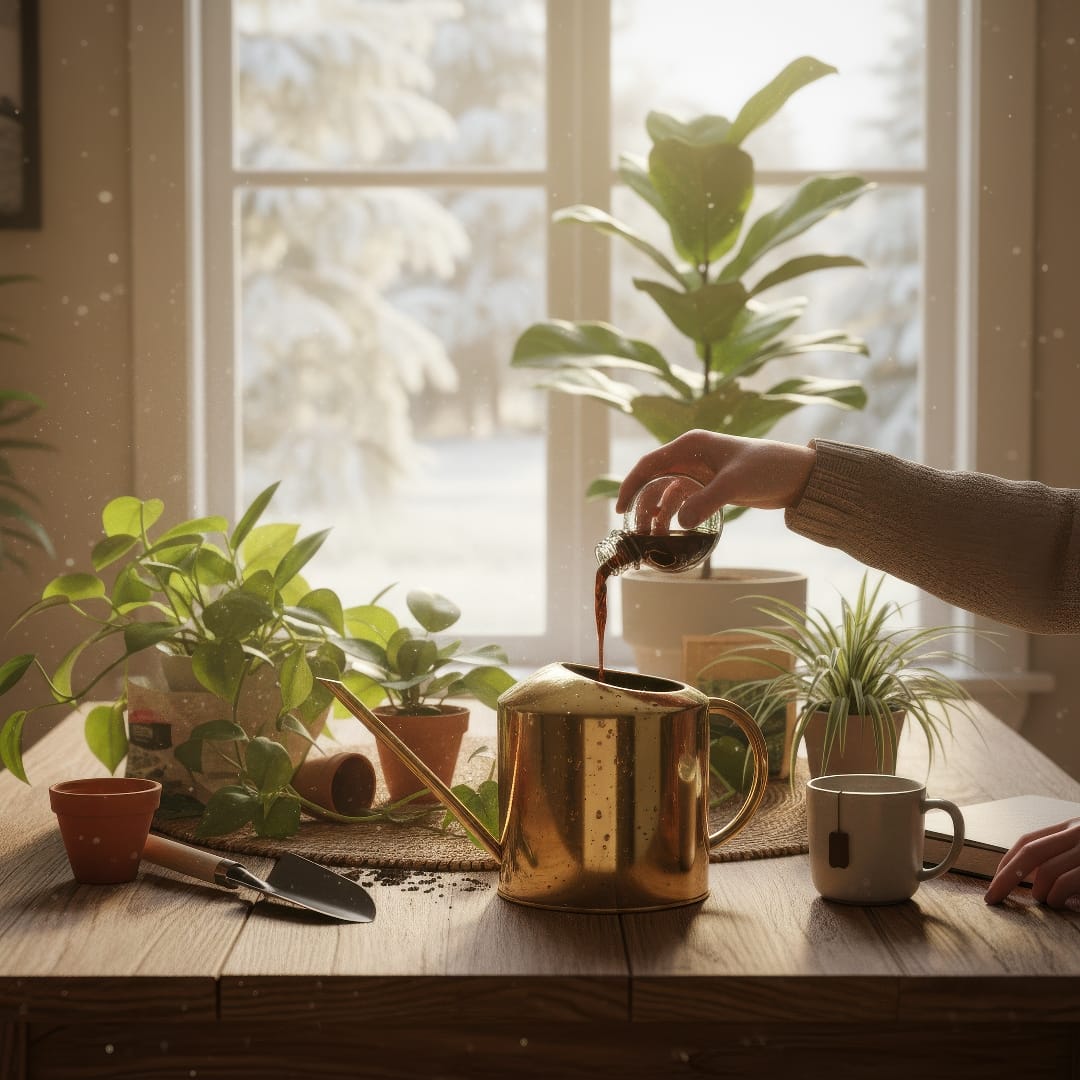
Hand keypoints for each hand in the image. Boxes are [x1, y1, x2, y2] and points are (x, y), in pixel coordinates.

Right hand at [615, 431, 816, 528]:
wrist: (797, 475)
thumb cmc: (767, 469)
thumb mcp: (734, 484)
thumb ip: (705, 502)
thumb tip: (678, 523)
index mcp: (690, 445)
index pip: (648, 464)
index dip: (630, 486)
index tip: (619, 510)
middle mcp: (690, 456)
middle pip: (654, 483)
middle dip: (644, 508)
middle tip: (640, 535)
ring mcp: (699, 472)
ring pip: (667, 495)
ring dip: (658, 516)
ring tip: (654, 540)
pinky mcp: (710, 487)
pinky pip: (682, 502)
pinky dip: (674, 517)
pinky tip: (672, 534)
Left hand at [984, 817, 1079, 906]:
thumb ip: (1059, 855)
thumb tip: (1027, 874)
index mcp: (1070, 827)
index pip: (1028, 840)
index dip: (1007, 861)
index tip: (994, 881)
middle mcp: (1078, 833)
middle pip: (1029, 853)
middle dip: (1005, 878)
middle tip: (992, 898)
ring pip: (1046, 872)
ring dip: (1040, 893)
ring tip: (1051, 902)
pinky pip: (1064, 884)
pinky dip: (1057, 898)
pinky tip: (1066, 905)